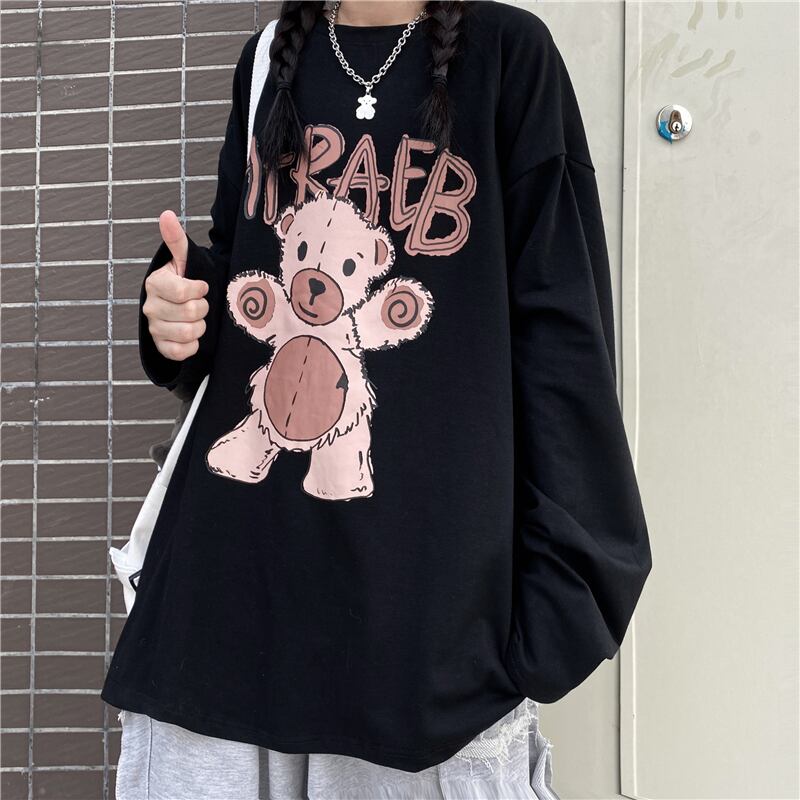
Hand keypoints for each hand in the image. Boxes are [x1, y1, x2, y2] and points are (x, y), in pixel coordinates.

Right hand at [142, 210, 209, 361]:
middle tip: (200, 304)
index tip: (201, 286)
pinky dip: (193, 345)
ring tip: (198, 319)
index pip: (185, 292)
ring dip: (201, 327)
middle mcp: (150, 307)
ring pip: (189, 333)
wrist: (184, 310)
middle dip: (203, 309)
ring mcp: (154, 329)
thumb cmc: (187, 282)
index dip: (200, 290)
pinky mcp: (161, 348)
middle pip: (190, 313)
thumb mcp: (185, 260)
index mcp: (155, 283)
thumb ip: (176, 239)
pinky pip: (182, 352)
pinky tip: (192, 336)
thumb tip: (167, 215)